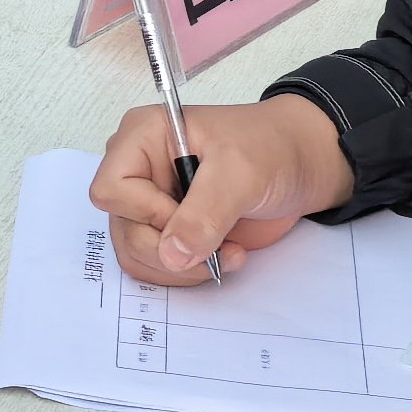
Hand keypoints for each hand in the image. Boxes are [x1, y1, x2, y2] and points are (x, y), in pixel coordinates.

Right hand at [91, 96, 353, 285]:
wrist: (300, 165)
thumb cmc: (269, 149)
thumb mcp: (239, 173)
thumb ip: (204, 213)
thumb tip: (171, 256)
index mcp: (140, 138)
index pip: (111, 191)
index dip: (147, 213)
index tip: (193, 213)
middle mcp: (138, 172)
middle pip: (124, 230)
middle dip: (171, 251)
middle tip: (217, 248)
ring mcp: (151, 204)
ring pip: (138, 255)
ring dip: (183, 268)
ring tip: (227, 252)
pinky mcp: (170, 231)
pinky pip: (158, 267)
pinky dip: (189, 273)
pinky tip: (224, 256)